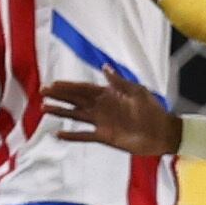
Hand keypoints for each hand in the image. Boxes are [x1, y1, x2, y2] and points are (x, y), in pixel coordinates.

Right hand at [43, 72, 181, 155]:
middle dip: (59, 96)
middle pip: (76, 100)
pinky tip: (58, 134)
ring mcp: (102, 123)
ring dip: (61, 112)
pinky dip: (72, 135)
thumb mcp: (136, 91)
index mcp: (108, 95)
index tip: (53, 83)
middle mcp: (102, 108)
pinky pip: (84, 136)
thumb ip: (118, 82)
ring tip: (44, 109)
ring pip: (76, 116)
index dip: (68, 86)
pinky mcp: (104, 137)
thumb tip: (105, 67)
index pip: (83, 89)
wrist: (162, 132)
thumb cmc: (152, 109)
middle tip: (42, 92)